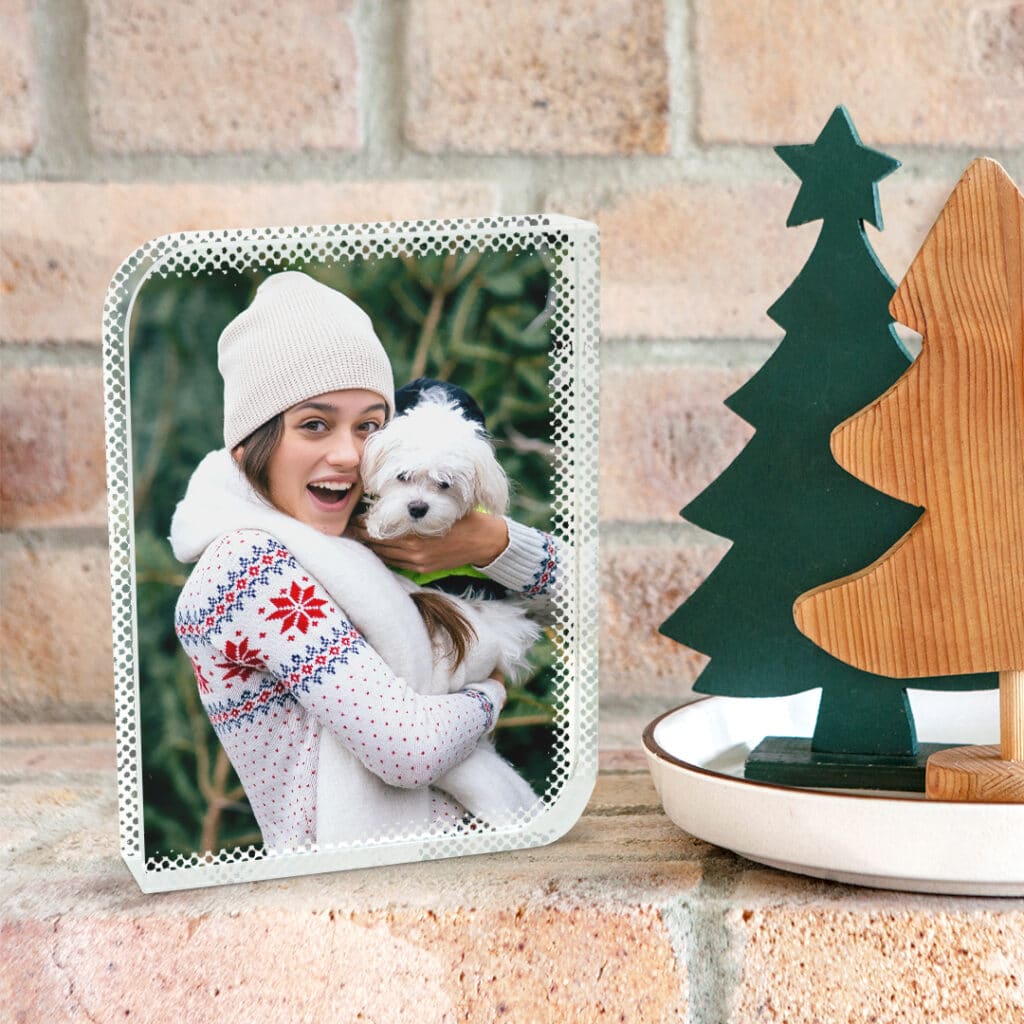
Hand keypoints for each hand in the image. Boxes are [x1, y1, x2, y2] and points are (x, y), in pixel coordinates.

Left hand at [347, 510, 508, 574]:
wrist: (483, 541)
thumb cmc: (461, 518)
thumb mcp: (439, 507)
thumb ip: (414, 510)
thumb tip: (392, 502)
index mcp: (416, 534)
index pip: (380, 531)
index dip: (363, 525)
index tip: (354, 518)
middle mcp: (414, 551)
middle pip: (378, 545)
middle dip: (362, 536)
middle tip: (349, 528)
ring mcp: (418, 562)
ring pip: (384, 556)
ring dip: (371, 547)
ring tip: (358, 537)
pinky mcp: (423, 568)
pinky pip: (396, 563)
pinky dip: (384, 555)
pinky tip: (377, 548)